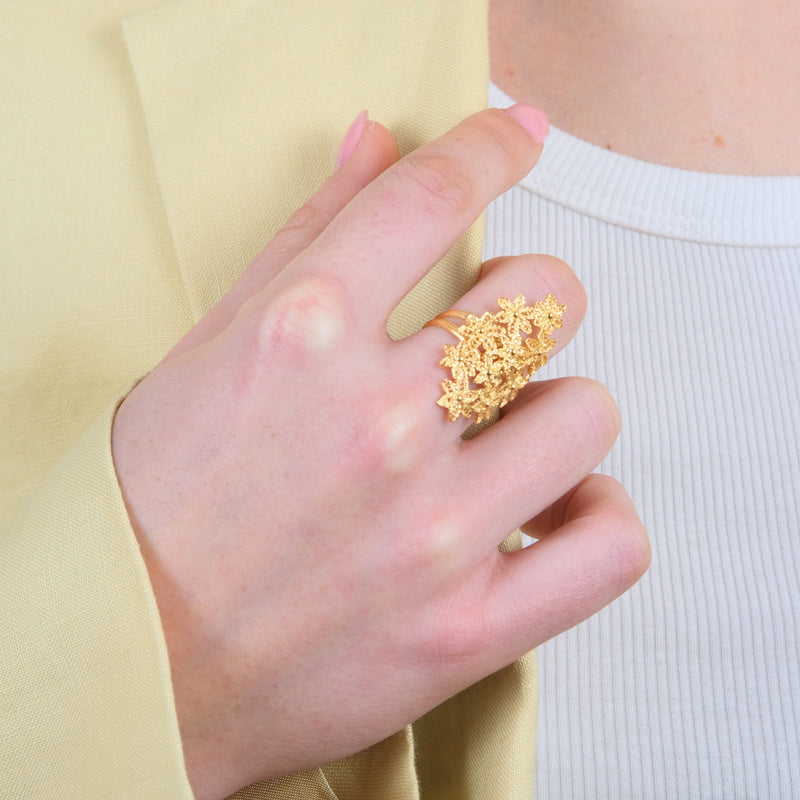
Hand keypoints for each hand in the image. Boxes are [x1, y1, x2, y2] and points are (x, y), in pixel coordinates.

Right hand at [112, 106, 649, 799]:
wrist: (133, 663)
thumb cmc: (153, 505)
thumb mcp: (208, 347)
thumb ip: (305, 234)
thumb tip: (379, 138)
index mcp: (300, 337)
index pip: (432, 194)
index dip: (492, 146)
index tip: (517, 139)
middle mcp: (374, 425)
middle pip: (545, 296)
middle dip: (527, 300)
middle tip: (487, 338)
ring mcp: (429, 533)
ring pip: (587, 414)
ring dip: (554, 414)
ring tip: (503, 440)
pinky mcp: (464, 631)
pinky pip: (609, 545)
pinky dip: (597, 517)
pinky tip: (552, 512)